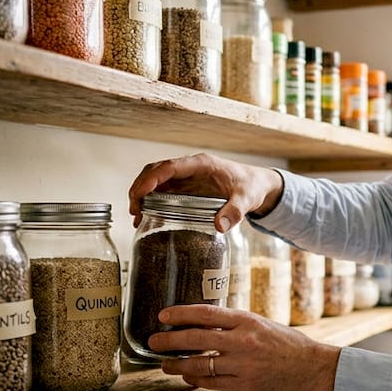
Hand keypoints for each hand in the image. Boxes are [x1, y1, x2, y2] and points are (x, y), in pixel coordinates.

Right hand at [128, 153, 283, 229]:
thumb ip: (235, 212)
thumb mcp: (247, 199)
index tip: (139, 193)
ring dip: (142, 195)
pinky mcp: (185, 187)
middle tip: (134, 210)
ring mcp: (186, 177)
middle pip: (155, 171)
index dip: (152, 179)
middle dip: (140, 188)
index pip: (170, 167)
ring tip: (136, 216)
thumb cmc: (252, 186)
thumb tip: (219, 226)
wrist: (257, 184)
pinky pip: (162, 190)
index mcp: (202, 164)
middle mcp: (190, 168)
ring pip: (155, 180)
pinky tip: (146, 217)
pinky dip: (150, 201)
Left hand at [151, 305, 339, 390]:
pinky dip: (196, 380)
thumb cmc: (287, 343)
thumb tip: (203, 324)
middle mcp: (242, 341)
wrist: (312, 367)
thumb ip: (235, 324)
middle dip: (169, 340)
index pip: (206, 313)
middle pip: (195, 339)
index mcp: (246, 320)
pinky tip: (187, 377)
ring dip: (177, 365)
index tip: (163, 315)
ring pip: (199, 365)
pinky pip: (212, 383)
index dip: (180, 313)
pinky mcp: (245, 385)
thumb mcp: (261, 324)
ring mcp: (243, 365)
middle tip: (153, 341)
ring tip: (164, 365)